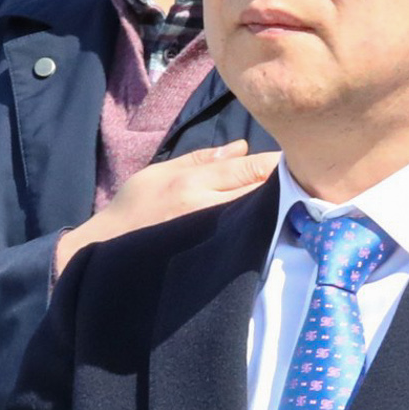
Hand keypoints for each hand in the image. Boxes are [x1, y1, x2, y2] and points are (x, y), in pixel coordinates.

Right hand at [55, 142, 279, 270]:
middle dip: (285, 188)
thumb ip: (202, 159)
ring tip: (292, 208)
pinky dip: (264, 235)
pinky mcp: (213, 262)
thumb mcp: (159, 173)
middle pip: (263, 193)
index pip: (251, 167)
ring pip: (260, 219)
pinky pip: (248, 243)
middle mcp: (206, 208)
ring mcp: (212, 238)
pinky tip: (273, 234)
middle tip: (303, 185)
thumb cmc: (133, 210)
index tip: (295, 162)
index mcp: (194, 182)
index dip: (278, 165)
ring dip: (279, 213)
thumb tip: (242, 148)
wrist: (106, 253)